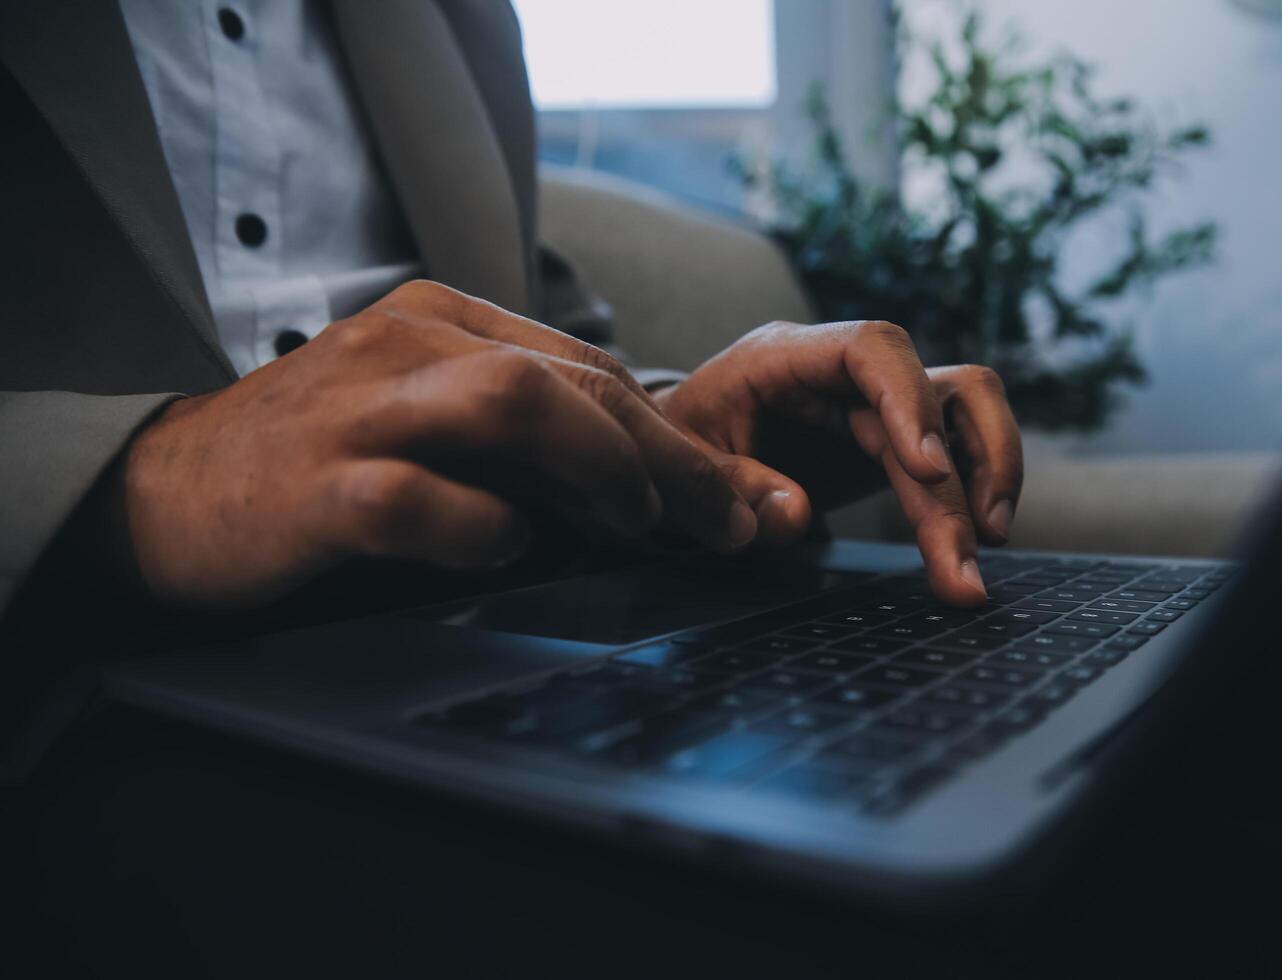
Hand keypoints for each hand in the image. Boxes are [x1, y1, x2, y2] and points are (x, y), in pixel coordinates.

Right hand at [119, 280, 756, 606]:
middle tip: (727, 522)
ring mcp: (360, 412)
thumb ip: (522, 438)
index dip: (673, 432)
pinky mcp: (314, 486)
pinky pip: (414, 500)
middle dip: (668, 454)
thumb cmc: (322, 459)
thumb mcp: (429, 420)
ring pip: (509, 404)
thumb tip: (645, 488)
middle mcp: (408, 347)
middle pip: (570, 380)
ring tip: (640, 524)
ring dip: (598, 466)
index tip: (735, 495)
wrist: (169, 490)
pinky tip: (506, 549)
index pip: (587, 365)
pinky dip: (476, 528)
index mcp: (443, 322)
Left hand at [657, 320, 1022, 604]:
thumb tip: (796, 516)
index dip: (909, 399)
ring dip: (990, 474)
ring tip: (984, 549)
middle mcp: (842, 370)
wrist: (678, 448)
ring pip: (967, 409)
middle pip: (937, 393)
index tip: (929, 470)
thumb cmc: (676, 446)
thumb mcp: (680, 467)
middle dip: (959, 481)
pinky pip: (958, 446)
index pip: (872, 346)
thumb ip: (730, 488)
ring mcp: (874, 400)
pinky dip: (975, 488)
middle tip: (965, 561)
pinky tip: (972, 542)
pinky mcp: (891, 437)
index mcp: (785, 356)